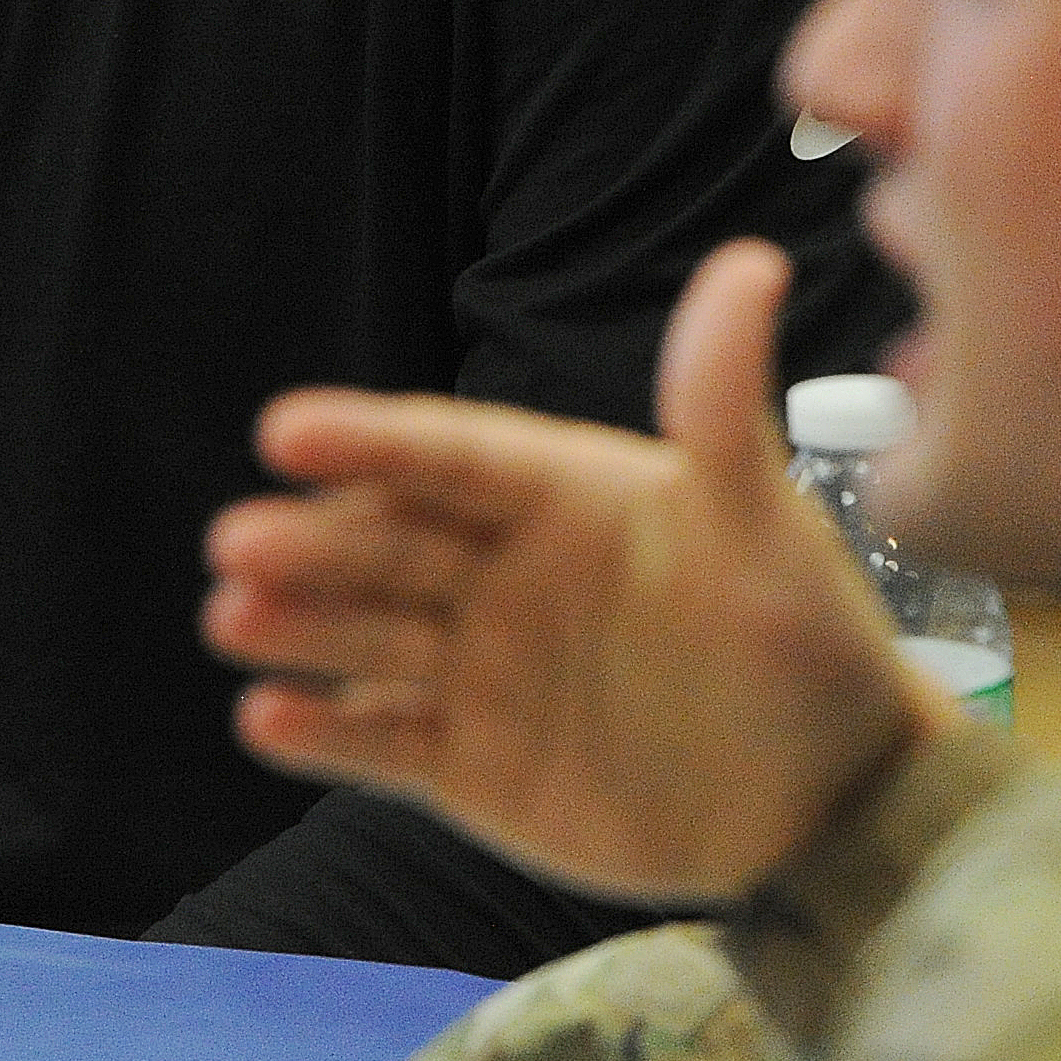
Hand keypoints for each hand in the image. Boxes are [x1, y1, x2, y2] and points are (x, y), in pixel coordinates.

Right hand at [201, 240, 936, 907]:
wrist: (828, 797)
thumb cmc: (801, 637)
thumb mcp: (762, 521)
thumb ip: (722, 407)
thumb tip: (749, 264)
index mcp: (556, 492)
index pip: (448, 454)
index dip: (369, 440)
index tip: (287, 428)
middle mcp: (500, 570)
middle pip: (388, 545)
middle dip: (309, 541)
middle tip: (236, 543)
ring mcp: (479, 668)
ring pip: (368, 638)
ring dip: (297, 625)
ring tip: (232, 614)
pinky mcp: (471, 765)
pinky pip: (386, 745)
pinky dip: (325, 735)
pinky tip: (265, 719)